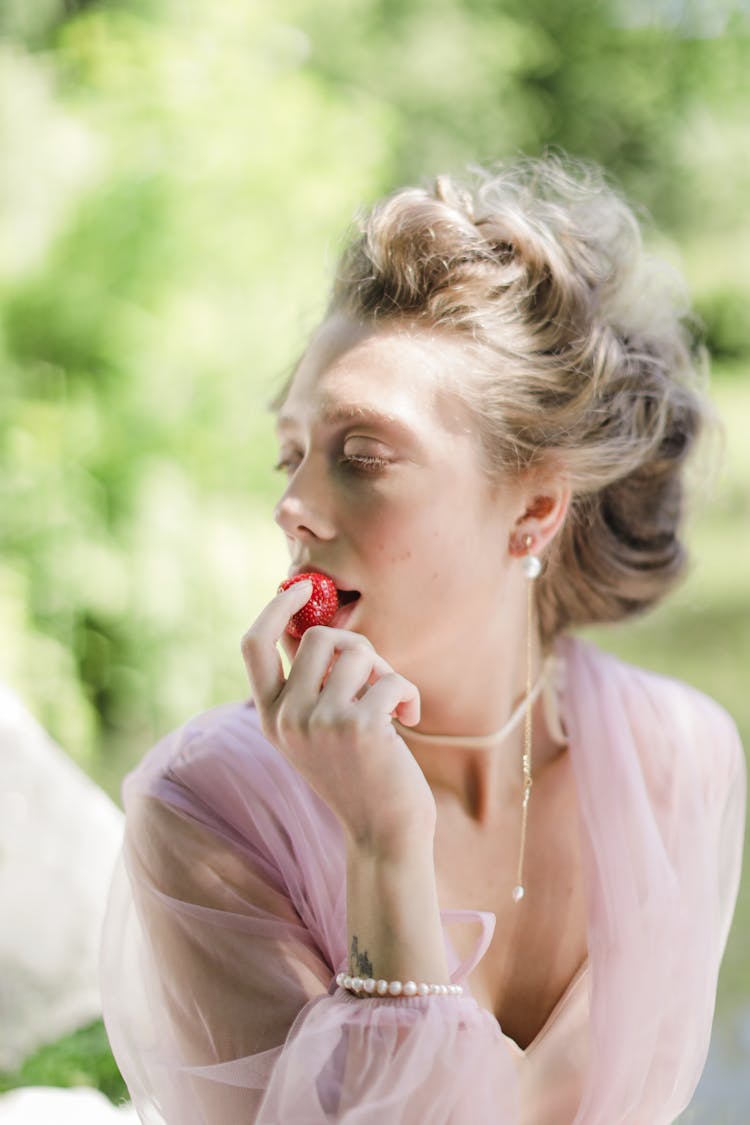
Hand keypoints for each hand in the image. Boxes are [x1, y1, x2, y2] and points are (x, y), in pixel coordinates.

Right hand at [241, 581, 435, 854]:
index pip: (254, 644)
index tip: (306, 588)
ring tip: (394, 706)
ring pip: (359, 651)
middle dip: (357, 647)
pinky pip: (391, 678)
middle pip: (319, 637)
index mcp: (271, 717)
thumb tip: (311, 626)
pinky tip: (409, 722)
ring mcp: (320, 722)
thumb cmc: (359, 777)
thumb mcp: (317, 733)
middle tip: (375, 680)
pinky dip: (409, 694)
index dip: (277, 608)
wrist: (383, 835)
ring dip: (386, 672)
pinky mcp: (359, 726)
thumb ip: (308, 686)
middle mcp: (288, 718)